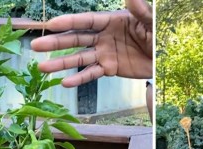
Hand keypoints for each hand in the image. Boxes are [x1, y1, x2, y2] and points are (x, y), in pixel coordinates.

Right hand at [30, 0, 151, 86]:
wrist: (167, 58)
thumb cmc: (160, 35)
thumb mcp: (152, 23)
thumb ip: (141, 11)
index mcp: (112, 21)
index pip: (86, 22)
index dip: (69, 23)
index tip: (51, 25)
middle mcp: (104, 36)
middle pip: (76, 39)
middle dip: (56, 43)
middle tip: (35, 46)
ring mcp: (104, 53)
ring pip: (79, 58)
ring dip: (60, 63)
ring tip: (42, 68)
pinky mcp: (109, 68)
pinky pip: (91, 74)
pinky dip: (79, 79)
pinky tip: (64, 83)